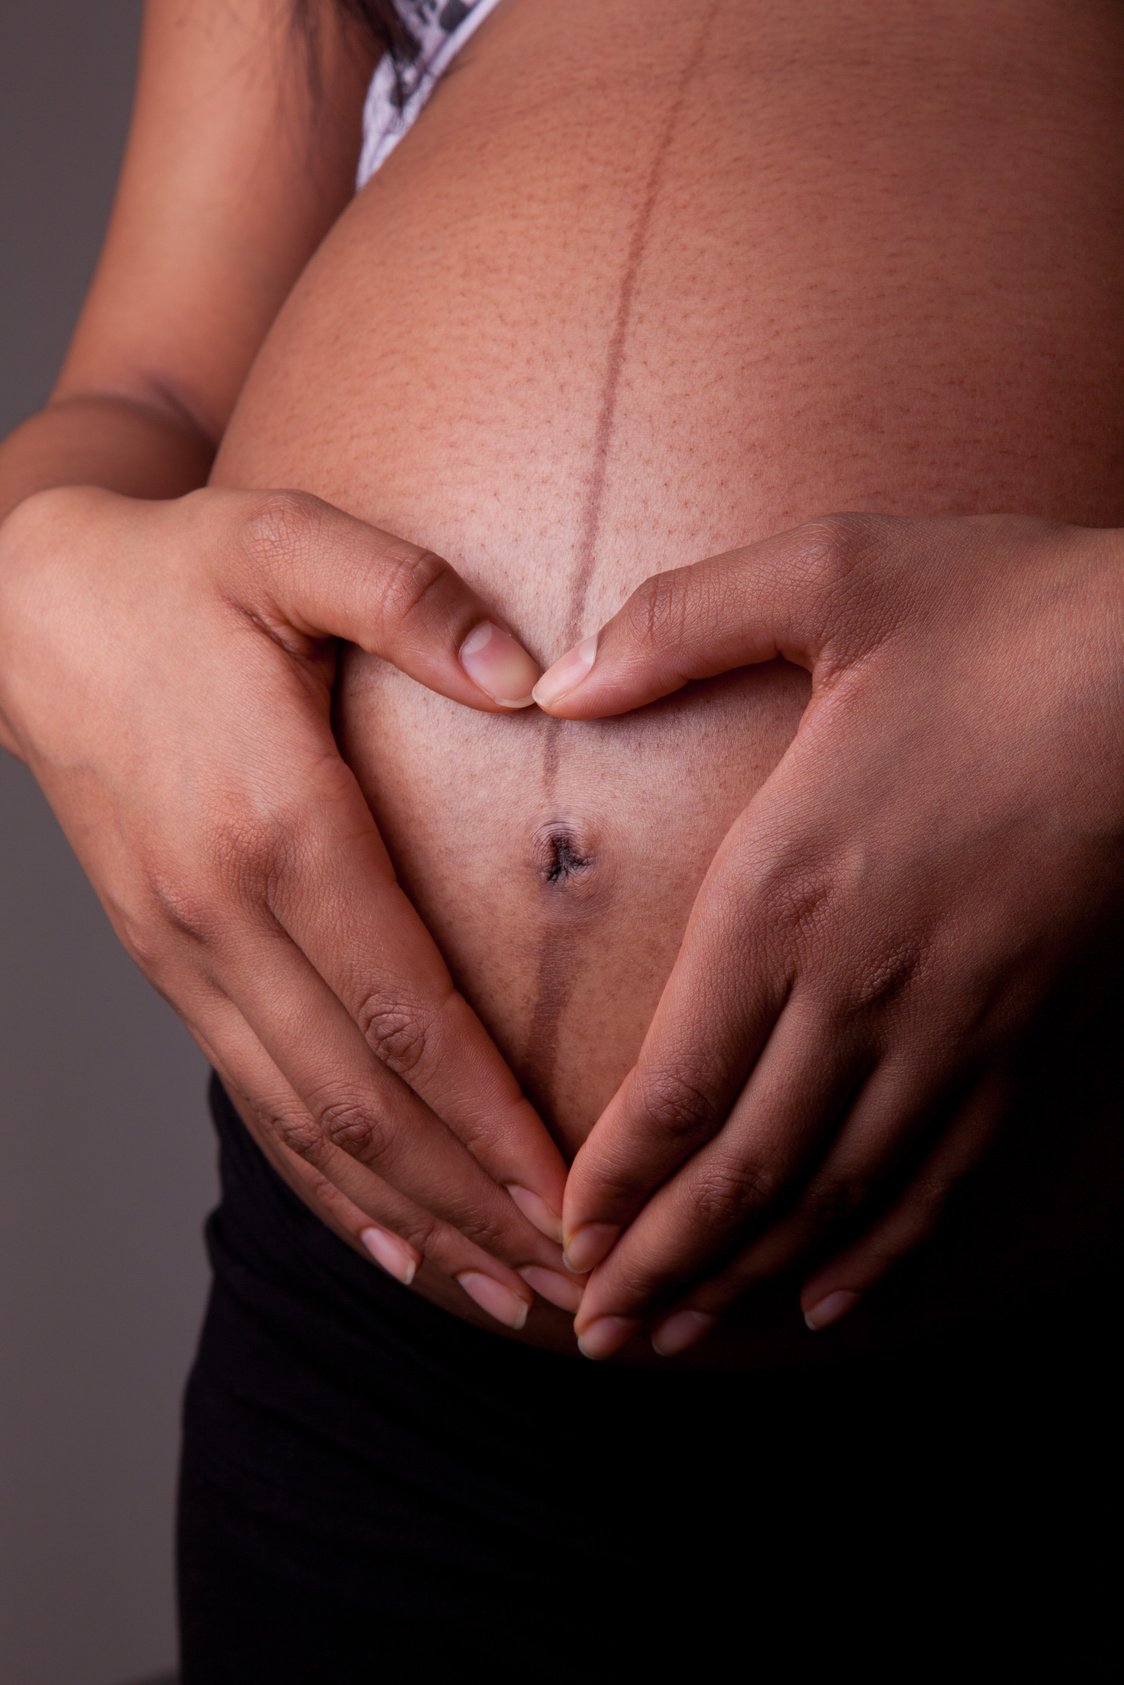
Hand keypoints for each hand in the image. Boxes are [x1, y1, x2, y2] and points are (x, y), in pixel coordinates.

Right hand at [0, 483, 580, 1327]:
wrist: (32, 611)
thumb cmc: (182, 574)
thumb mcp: (293, 541)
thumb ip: (412, 598)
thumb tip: (529, 674)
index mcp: (276, 824)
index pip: (404, 1010)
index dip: (489, 1117)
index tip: (571, 1195)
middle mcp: (225, 916)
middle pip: (363, 1101)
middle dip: (472, 1203)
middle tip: (576, 1281)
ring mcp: (188, 954)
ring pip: (308, 1125)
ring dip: (410, 1219)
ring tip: (504, 1299)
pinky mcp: (174, 964)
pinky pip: (258, 1099)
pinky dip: (328, 1184)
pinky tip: (391, 1238)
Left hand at [532, 512, 1123, 1355]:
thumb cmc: (1011, 616)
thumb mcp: (830, 574)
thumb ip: (675, 624)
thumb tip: (555, 683)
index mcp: (788, 889)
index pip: (679, 1084)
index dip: (617, 1180)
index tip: (566, 1236)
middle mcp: (864, 987)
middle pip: (744, 1175)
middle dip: (660, 1267)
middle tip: (598, 1339)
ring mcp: (958, 1030)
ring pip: (837, 1201)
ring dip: (748, 1283)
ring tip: (680, 1343)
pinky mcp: (1035, 1044)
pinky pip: (946, 1184)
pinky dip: (880, 1257)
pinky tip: (830, 1302)